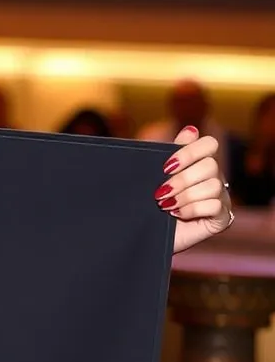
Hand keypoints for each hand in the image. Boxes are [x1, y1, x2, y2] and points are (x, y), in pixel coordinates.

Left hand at [154, 126, 233, 253]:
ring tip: (166, 205)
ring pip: (213, 186)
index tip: (165, 167)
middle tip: (160, 192)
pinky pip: (215, 206)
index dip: (188, 152)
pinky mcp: (221, 218)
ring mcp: (220, 198)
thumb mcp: (152, 174)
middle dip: (181, 179)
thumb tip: (191, 129)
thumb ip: (168, 152)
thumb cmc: (146, 201)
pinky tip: (177, 214)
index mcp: (198, 163)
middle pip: (210, 165)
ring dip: (185, 196)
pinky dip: (192, 210)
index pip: (208, 143)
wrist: (140, 232)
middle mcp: (213, 177)